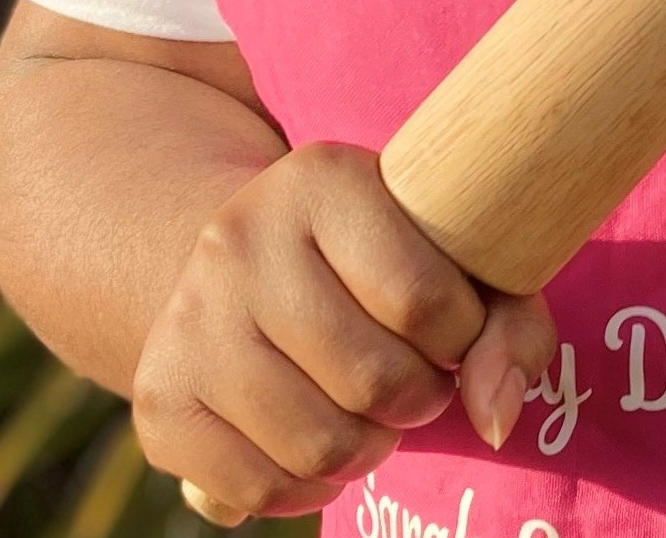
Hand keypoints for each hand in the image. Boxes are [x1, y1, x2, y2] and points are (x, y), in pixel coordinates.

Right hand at [132, 141, 555, 520]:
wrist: (247, 258)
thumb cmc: (381, 256)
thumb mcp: (454, 255)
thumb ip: (507, 327)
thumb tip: (495, 420)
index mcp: (321, 178)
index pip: (422, 297)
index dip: (462, 338)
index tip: (457, 331)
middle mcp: (239, 237)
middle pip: (369, 377)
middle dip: (418, 399)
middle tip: (420, 383)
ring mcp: (189, 318)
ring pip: (315, 442)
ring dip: (369, 448)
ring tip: (375, 413)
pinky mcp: (159, 397)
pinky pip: (254, 488)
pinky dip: (307, 487)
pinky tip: (322, 443)